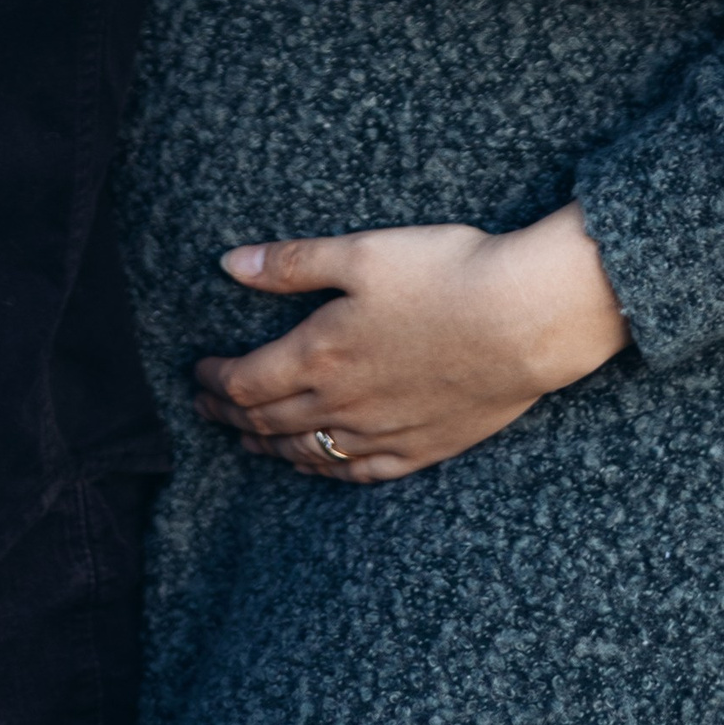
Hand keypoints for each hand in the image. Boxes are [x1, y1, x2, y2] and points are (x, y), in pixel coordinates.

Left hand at [191, 203, 631, 483]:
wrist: (525, 320)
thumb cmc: (446, 273)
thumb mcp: (362, 252)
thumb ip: (292, 263)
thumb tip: (229, 264)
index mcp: (320, 353)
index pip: (246, 382)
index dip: (215, 382)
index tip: (198, 376)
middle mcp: (343, 403)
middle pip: (269, 423)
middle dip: (231, 417)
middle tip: (208, 411)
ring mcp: (383, 431)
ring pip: (308, 454)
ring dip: (270, 449)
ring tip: (248, 443)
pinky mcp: (423, 447)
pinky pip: (359, 473)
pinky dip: (325, 472)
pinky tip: (318, 467)